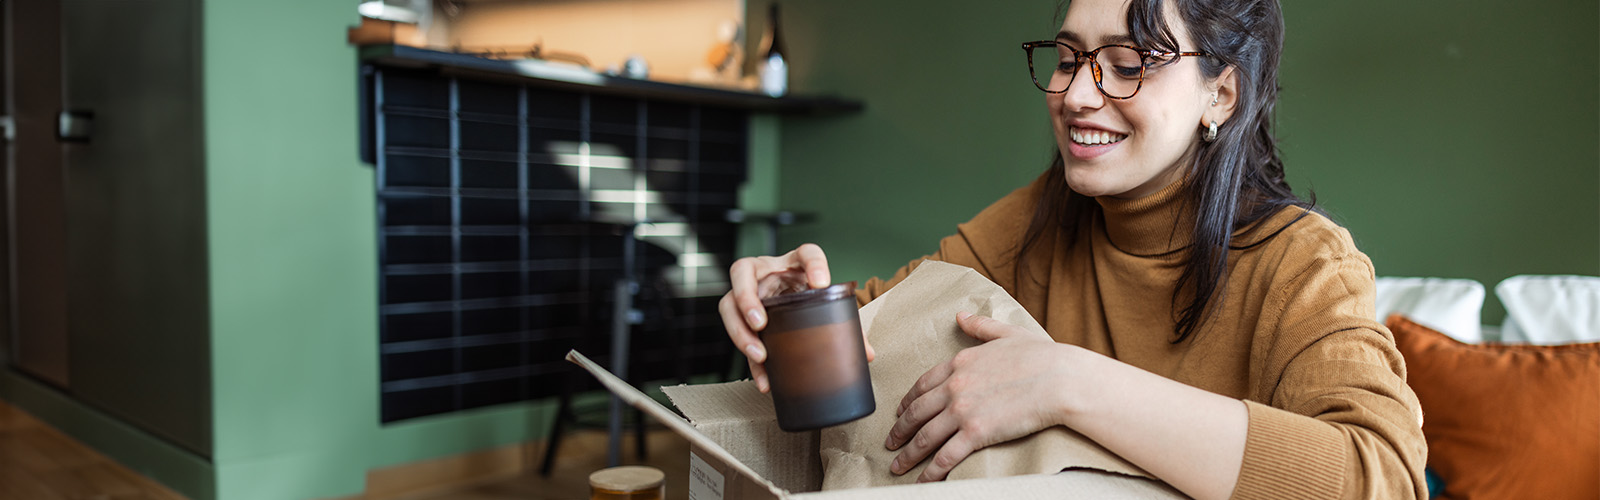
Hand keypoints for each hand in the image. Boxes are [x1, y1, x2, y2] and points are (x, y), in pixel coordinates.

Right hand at [717, 243, 875, 392]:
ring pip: (729, 303)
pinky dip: (749, 359)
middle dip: (747, 298)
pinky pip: (737, 333)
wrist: (794, 299)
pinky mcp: (743, 317)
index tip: (821, 283)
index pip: (806, 253)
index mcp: (795, 263)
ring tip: (759, 354)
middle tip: (762, 323)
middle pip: (742, 271)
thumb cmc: (809, 297)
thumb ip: (845, 324)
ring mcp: (749, 292)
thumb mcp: (826, 304)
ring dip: (740, 330)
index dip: (814, 264)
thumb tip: (866, 354)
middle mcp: (766, 272)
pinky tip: (763, 376)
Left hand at [884, 312, 1070, 481]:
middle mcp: (954, 386)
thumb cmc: (1041, 356)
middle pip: (917, 412)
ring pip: (924, 437)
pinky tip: (923, 481)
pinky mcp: (976, 433)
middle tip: (889, 442)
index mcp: (960, 362)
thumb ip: (980, 327)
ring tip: (897, 466)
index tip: (899, 412)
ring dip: (908, 455)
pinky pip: (945, 456)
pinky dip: (931, 472)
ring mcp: (962, 410)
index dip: (907, 401)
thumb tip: (961, 315)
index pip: (923, 384)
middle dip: (899, 430)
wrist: (1059, 379)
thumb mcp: (1006, 333)